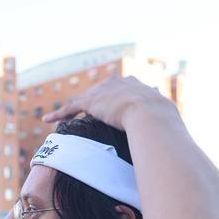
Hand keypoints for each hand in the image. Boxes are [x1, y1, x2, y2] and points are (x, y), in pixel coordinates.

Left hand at [43, 76, 175, 131]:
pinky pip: (70, 108)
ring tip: (62, 119)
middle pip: (100, 93)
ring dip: (72, 110)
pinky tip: (48, 120)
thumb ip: (162, 123)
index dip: (114, 99)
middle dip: (93, 103)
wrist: (150, 111)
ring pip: (83, 100)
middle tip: (87, 115)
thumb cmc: (160, 118)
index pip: (120, 91)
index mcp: (135, 85)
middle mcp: (117, 83)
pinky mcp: (91, 102)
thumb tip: (171, 135)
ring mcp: (103, 91)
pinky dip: (59, 114)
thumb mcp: (163, 118)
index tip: (112, 107)